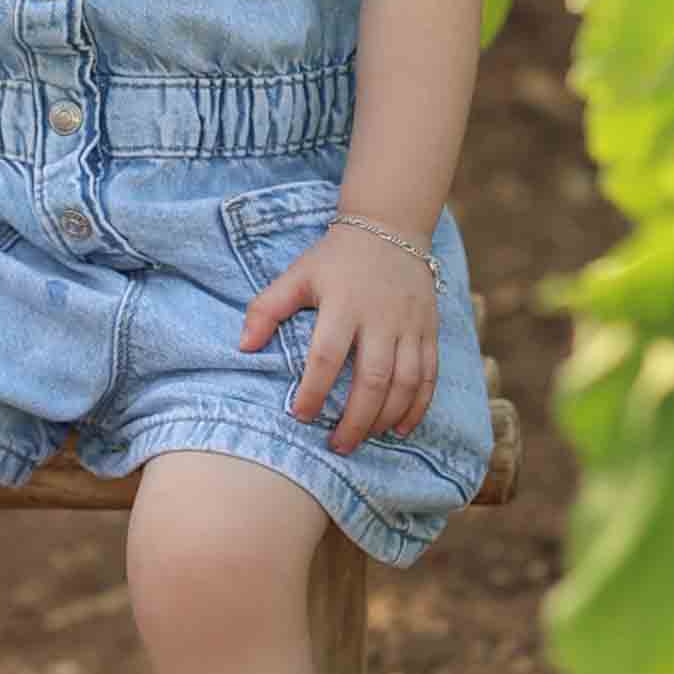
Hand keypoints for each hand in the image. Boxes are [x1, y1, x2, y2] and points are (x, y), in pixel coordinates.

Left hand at [239, 220, 437, 455]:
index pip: (327, 356)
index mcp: (343, 304)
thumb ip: (267, 308)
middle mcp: (381, 317)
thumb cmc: (335, 258)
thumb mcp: (297, 275)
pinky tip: (402, 427)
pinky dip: (418, 406)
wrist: (390, 227)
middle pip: (373, 378)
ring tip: (366, 439)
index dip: (313, 390)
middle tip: (338, 446)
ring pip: (405, 382)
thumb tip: (243, 346)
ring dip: (387, 418)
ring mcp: (410, 325)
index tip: (300, 416)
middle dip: (356, 419)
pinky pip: (430, 375)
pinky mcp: (429, 330)